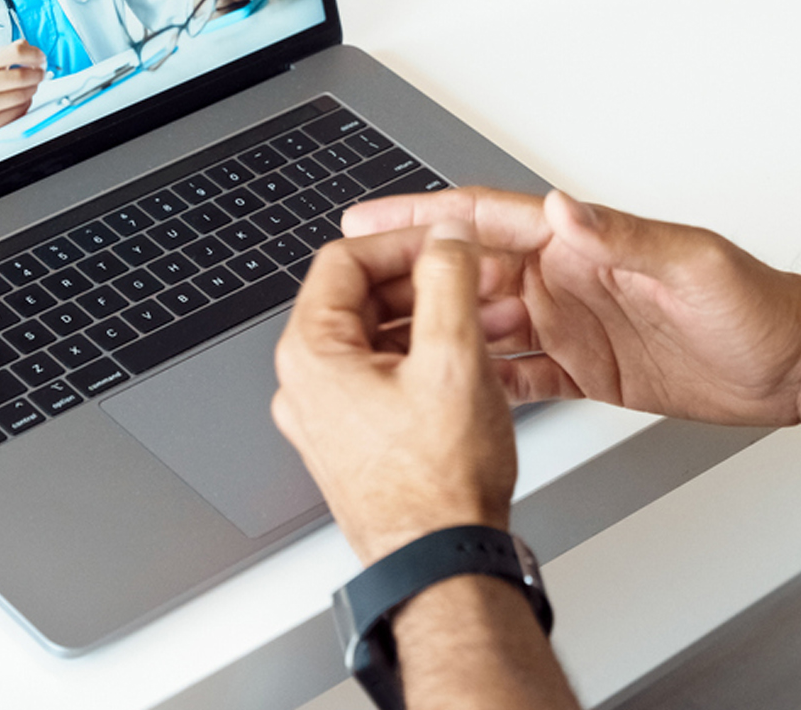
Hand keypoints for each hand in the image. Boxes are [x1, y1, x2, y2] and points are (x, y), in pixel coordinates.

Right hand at [0, 39, 45, 141]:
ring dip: (32, 89)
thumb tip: (31, 49)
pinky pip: (20, 110)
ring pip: (25, 94)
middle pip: (24, 76)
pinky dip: (25, 104)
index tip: (40, 57)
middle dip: (38, 74)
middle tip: (39, 73)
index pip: (16, 52)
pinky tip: (19, 100)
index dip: (35, 54)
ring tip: (28, 87)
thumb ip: (6, 54)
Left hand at [272, 223, 517, 564]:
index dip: (405, 241)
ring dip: (436, 319)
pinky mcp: (357, 441)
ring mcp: (329, 417)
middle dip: (429, 281)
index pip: (345, 259)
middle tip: (479, 277)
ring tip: (492, 318)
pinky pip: (387, 377)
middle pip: (363, 297)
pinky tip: (477, 359)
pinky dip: (429, 357)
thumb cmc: (439, 483)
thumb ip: (448, 281)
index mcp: (312, 355)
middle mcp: (308, 385)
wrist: (443, 562)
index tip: (448, 242)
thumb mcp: (454, 358)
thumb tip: (446, 238)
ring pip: (380, 337)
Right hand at [341, 187, 800, 428]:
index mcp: (582, 245)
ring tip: (374, 340)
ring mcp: (572, 324)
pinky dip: (476, 377)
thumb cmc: (757, 307)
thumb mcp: (690, 266)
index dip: (423, 217)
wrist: (795, 365)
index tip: (368, 216)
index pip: (486, 222)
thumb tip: (561, 207)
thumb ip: (623, 237)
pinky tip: (440, 387)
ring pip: (480, 323)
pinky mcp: (585, 370)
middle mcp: (568, 279)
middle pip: (467, 273)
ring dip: (431, 328)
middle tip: (348, 289)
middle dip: (408, 276)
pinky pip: (516, 373)